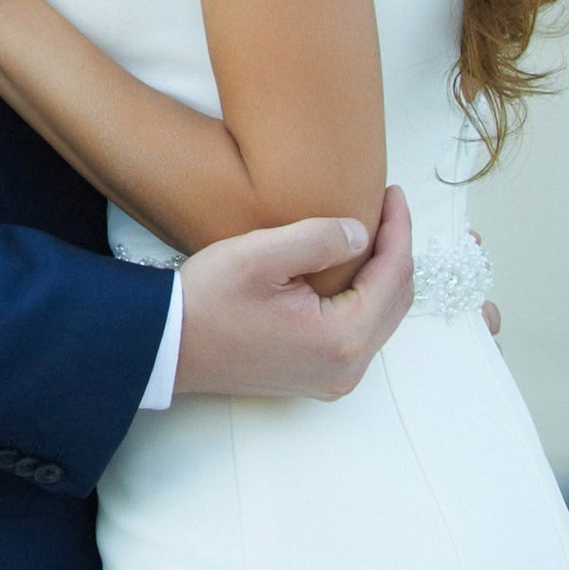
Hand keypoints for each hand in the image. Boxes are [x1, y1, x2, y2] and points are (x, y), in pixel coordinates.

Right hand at [173, 185, 413, 402]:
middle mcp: (348, 368)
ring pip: (382, 318)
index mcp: (341, 338)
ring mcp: (335, 379)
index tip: (392, 191)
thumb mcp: (259, 256)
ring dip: (382, 273)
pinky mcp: (320, 378)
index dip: (398, 228)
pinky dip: (365, 298)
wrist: (169, 345)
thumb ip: (317, 239)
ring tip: (370, 231)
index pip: (393, 274)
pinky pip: (361, 333)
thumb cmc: (208, 301)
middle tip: (385, 207)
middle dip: (396, 249)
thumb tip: (360, 233)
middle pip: (396, 300)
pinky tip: (349, 269)